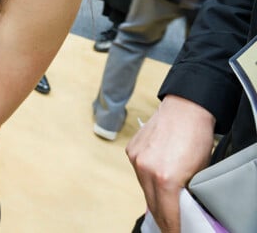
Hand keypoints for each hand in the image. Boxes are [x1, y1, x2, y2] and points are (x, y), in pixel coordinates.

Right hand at [126, 95, 214, 232]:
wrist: (185, 109)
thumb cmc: (196, 137)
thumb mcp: (198, 172)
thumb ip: (185, 193)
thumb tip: (176, 207)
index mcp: (165, 178)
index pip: (166, 214)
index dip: (171, 228)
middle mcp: (145, 169)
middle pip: (151, 204)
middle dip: (161, 217)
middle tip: (170, 225)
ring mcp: (135, 159)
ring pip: (142, 188)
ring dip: (153, 196)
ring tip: (164, 200)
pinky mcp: (131, 150)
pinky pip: (138, 172)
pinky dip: (147, 177)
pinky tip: (157, 175)